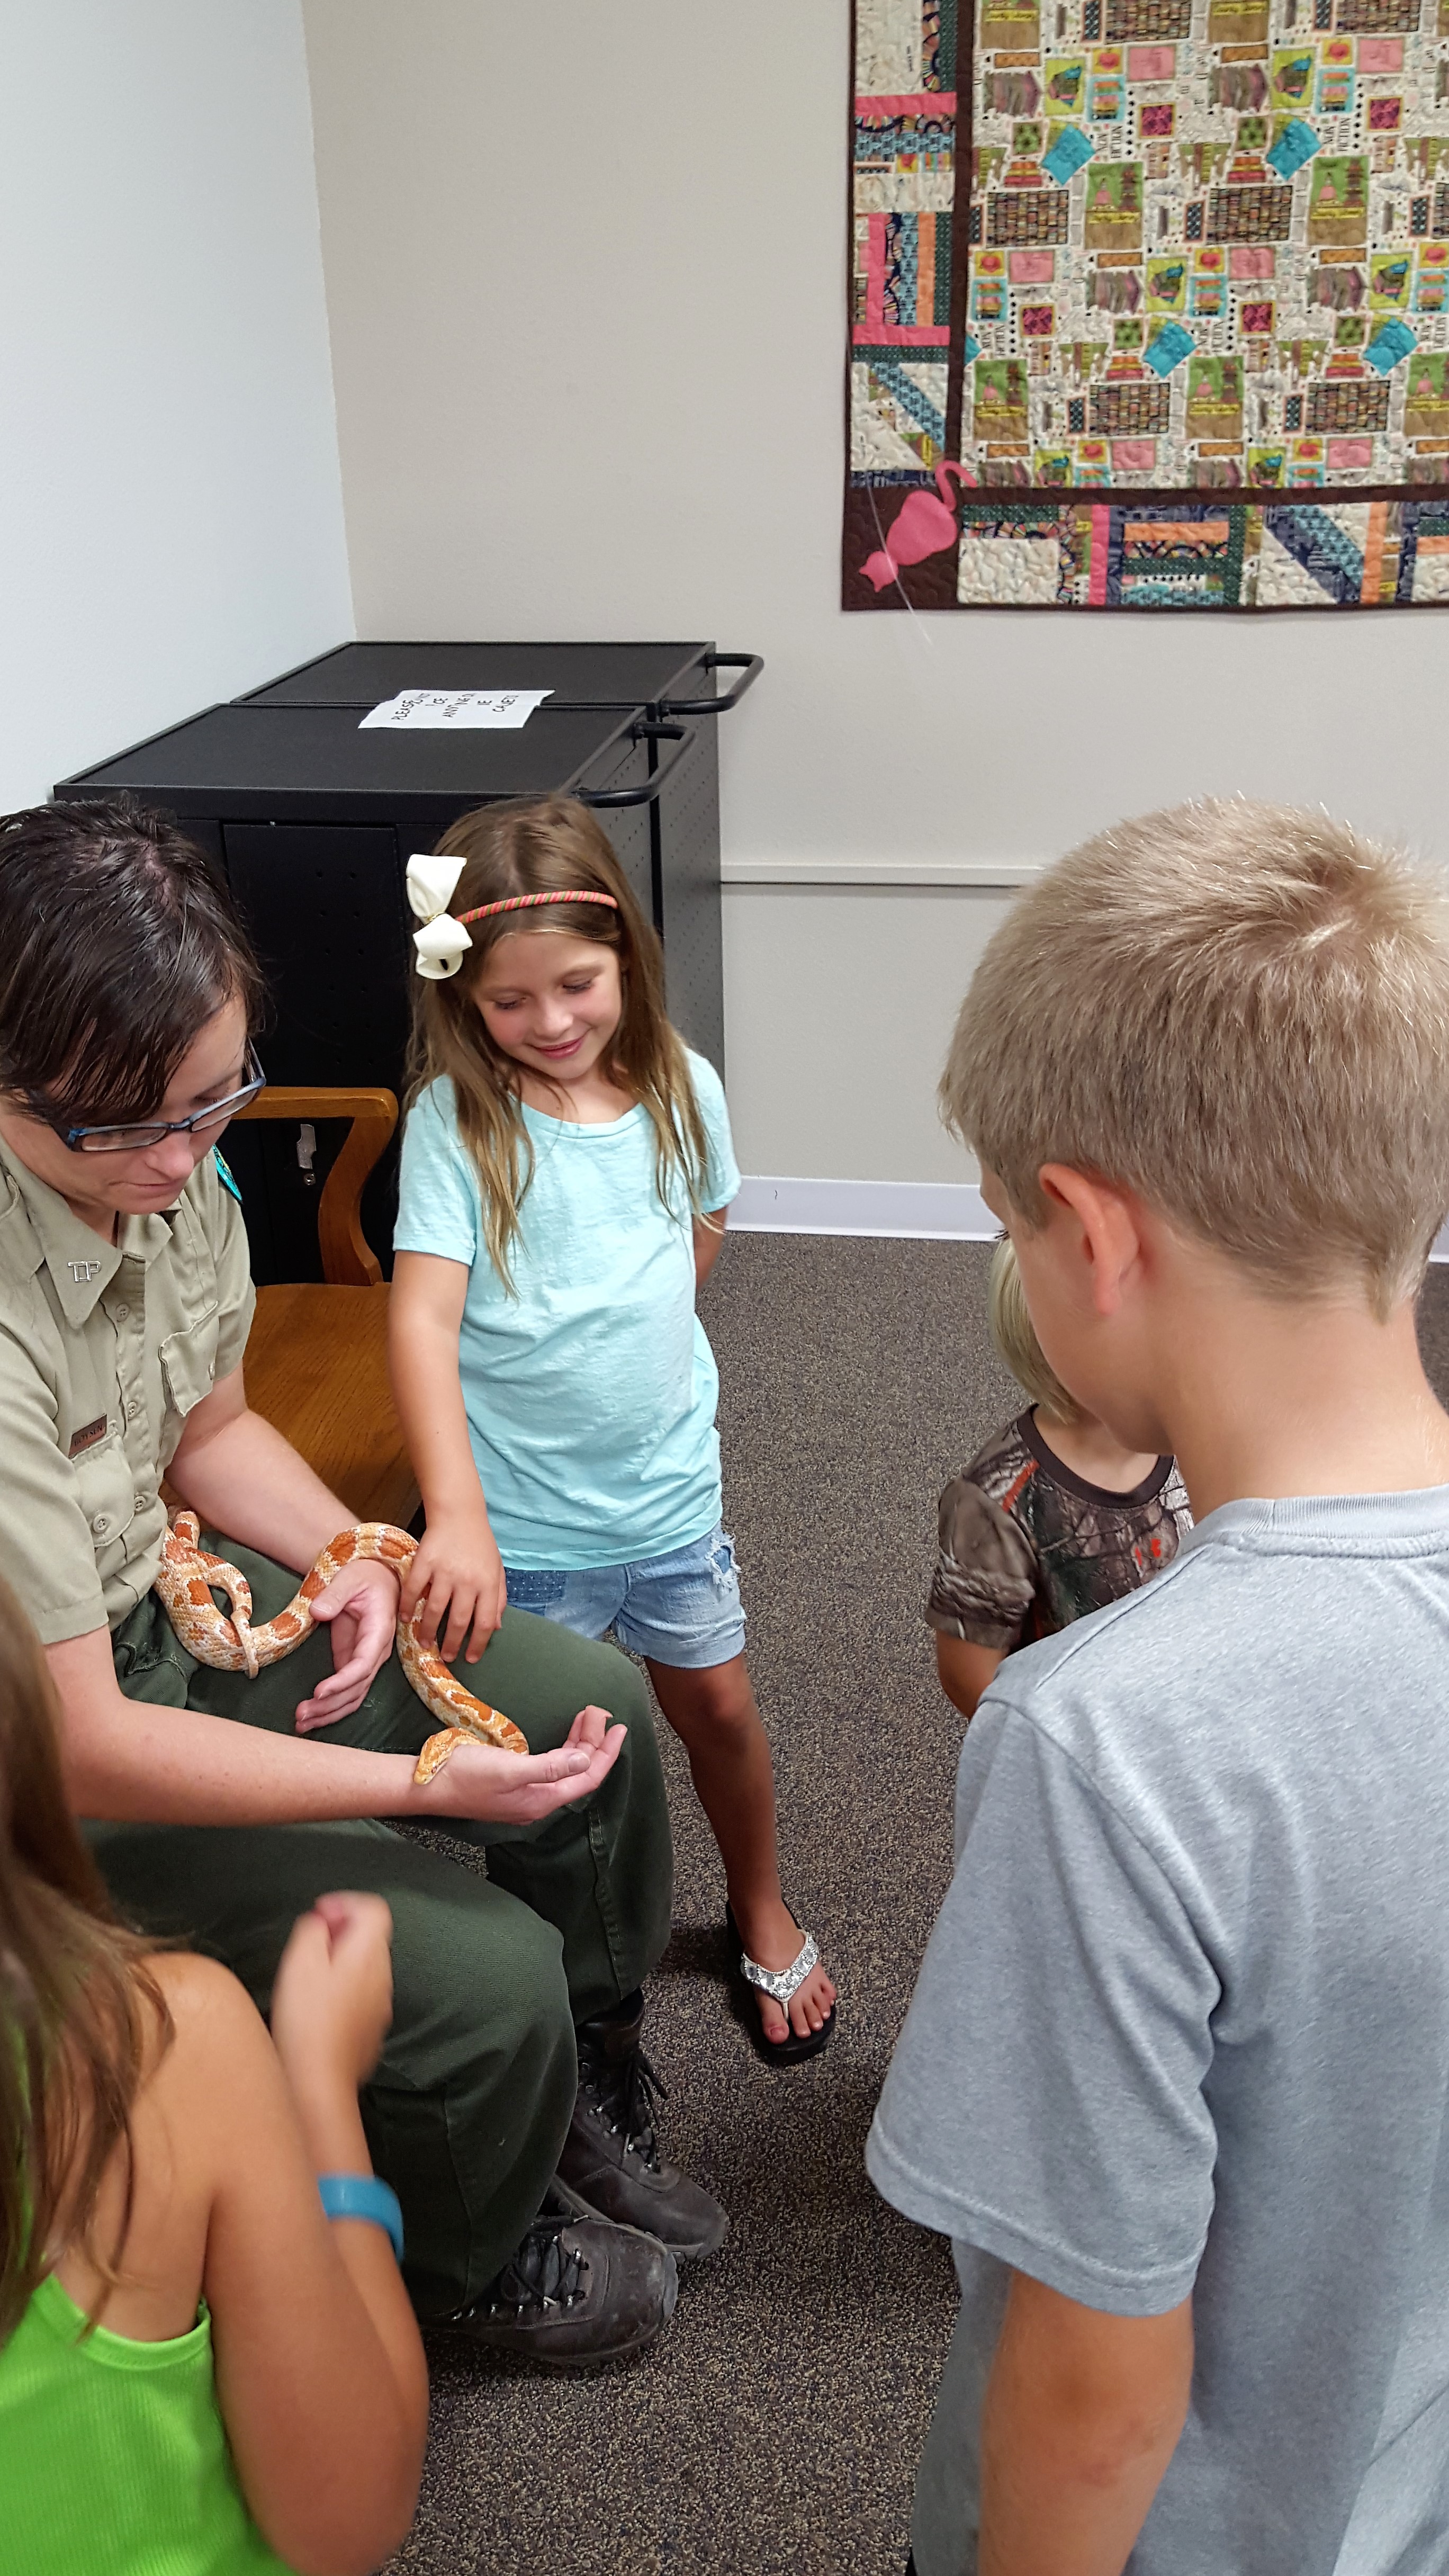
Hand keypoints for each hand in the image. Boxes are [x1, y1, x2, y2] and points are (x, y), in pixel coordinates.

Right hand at [270, 1891, 395, 2097]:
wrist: (318, 2082)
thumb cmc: (307, 2026)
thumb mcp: (300, 1963)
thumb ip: (312, 1931)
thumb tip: (319, 1921)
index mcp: (368, 1956)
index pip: (374, 1909)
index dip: (345, 1903)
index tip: (320, 1914)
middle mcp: (381, 1979)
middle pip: (370, 1938)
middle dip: (340, 1932)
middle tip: (309, 1943)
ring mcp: (378, 2007)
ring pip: (364, 1968)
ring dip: (339, 1962)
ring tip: (307, 1976)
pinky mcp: (369, 2031)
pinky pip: (360, 1997)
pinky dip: (341, 1990)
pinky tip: (315, 2007)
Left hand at [295, 1559, 399, 1732]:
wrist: (378, 1577)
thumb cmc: (366, 1575)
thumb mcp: (350, 1577)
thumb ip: (335, 1594)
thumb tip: (317, 1612)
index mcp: (378, 1631)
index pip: (362, 1664)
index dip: (342, 1681)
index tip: (319, 1691)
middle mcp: (376, 1652)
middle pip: (356, 1688)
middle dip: (329, 1705)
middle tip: (300, 1715)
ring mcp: (365, 1660)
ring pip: (352, 1697)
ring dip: (328, 1713)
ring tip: (301, 1724)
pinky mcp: (352, 1662)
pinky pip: (346, 1692)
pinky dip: (330, 1707)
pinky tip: (311, 1718)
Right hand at [397, 1508, 506, 1665]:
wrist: (460, 1513)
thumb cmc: (480, 1544)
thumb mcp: (497, 1570)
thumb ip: (498, 1598)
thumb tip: (495, 1628)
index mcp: (488, 1583)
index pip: (485, 1622)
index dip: (478, 1644)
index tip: (470, 1658)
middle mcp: (468, 1580)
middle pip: (459, 1621)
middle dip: (452, 1644)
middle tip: (447, 1656)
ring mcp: (444, 1571)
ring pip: (434, 1610)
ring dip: (429, 1631)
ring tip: (426, 1643)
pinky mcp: (424, 1562)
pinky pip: (413, 1590)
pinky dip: (408, 1607)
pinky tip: (406, 1619)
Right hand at [415, 1703, 625, 1823]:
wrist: (425, 1785)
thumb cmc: (464, 1775)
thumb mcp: (509, 1769)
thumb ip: (548, 1766)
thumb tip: (584, 1763)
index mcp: (540, 1800)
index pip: (586, 1778)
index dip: (606, 1754)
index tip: (620, 1728)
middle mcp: (536, 1799)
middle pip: (576, 1771)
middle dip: (592, 1742)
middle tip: (598, 1712)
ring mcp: (524, 1793)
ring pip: (562, 1766)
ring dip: (577, 1742)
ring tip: (586, 1716)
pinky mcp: (512, 1783)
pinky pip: (548, 1764)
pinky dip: (560, 1748)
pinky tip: (562, 1736)